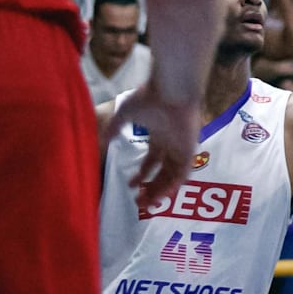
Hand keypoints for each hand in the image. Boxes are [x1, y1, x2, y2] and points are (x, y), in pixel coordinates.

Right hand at [106, 89, 203, 212]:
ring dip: (160, 191)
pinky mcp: (189, 150)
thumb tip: (102, 139)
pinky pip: (184, 173)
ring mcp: (181, 147)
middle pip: (163, 172)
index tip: (129, 185)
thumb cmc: (149, 99)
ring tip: (146, 203)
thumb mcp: (125, 113)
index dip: (142, 174)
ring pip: (172, 176)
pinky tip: (161, 196)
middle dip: (150, 187)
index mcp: (159, 136)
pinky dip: (173, 186)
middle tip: (138, 201)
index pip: (152, 160)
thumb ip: (114, 127)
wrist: (171, 90)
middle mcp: (171, 144)